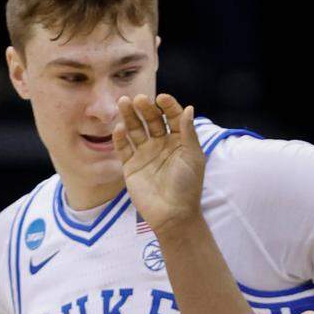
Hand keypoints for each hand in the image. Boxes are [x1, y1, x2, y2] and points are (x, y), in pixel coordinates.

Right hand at [113, 93, 204, 235]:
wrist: (173, 214)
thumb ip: (188, 132)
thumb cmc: (188, 186)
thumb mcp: (193, 157)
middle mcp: (161, 145)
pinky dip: (120, 138)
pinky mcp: (131, 166)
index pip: (172, 117)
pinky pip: (123, 148)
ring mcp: (145, 154)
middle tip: (139, 99)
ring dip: (129, 116)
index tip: (161, 98)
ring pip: (136, 130)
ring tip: (124, 102)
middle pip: (152, 120)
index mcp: (178, 141)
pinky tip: (120, 129)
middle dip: (145, 108)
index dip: (168, 106)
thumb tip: (189, 108)